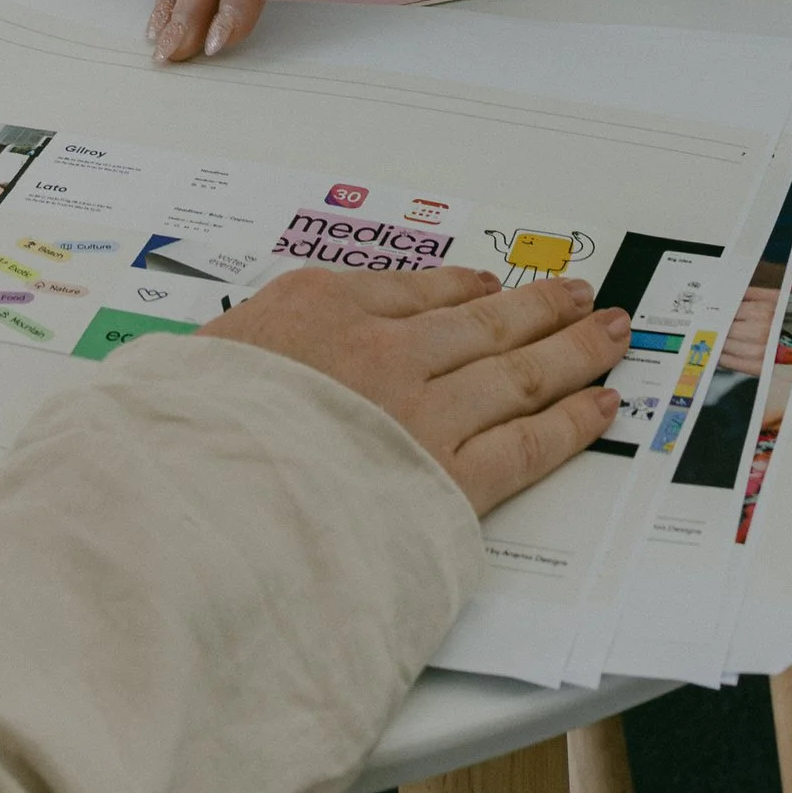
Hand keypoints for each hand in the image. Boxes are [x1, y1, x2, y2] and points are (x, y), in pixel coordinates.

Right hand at [197, 263, 629, 515]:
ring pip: (518, 370)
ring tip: (608, 334)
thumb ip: (239, 360)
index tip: (488, 285)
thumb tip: (243, 371)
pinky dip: (572, 422)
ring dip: (572, 349)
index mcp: (316, 307)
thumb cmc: (183, 442)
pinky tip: (600, 406)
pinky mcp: (447, 480)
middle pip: (480, 321)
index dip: (463, 288)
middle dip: (537, 307)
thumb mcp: (195, 366)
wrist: (194, 507)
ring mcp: (420, 412)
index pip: (412, 290)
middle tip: (578, 294)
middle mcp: (381, 348)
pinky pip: (527, 443)